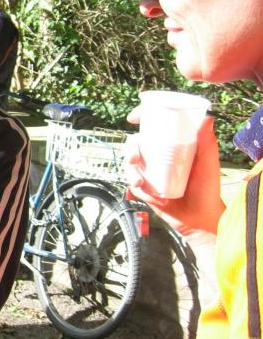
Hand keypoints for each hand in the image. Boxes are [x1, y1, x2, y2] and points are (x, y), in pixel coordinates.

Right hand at [125, 109, 223, 234]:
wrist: (199, 220)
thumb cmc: (208, 190)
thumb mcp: (208, 165)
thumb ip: (207, 144)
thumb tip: (207, 119)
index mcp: (172, 147)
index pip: (154, 128)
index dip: (141, 118)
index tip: (132, 119)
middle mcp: (159, 158)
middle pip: (135, 145)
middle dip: (129, 150)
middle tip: (134, 159)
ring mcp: (151, 174)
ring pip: (130, 166)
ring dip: (130, 173)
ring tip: (140, 184)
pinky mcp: (146, 190)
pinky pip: (133, 187)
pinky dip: (139, 192)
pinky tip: (152, 198)